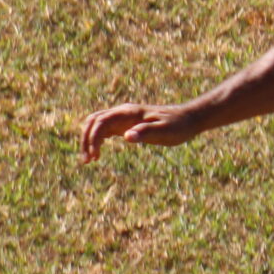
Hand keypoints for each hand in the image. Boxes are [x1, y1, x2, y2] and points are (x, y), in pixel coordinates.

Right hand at [79, 103, 198, 160]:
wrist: (188, 119)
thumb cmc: (178, 126)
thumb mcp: (164, 131)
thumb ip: (145, 132)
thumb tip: (126, 136)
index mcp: (129, 112)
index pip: (101, 121)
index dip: (93, 138)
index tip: (95, 156)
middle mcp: (122, 112)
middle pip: (93, 121)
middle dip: (86, 139)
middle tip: (87, 161)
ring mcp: (123, 118)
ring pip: (96, 124)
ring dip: (89, 140)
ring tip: (88, 161)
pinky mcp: (126, 125)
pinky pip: (104, 130)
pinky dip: (97, 140)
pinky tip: (97, 155)